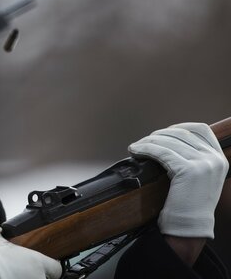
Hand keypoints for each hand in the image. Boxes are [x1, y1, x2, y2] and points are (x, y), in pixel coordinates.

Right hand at [0, 222, 61, 278]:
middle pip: (43, 278)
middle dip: (32, 273)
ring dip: (24, 278)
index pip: (56, 268)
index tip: (40, 264)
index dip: (49, 265)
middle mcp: (37, 278)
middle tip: (18, 269)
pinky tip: (4, 278)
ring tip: (10, 275)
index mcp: (37, 262)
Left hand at [128, 122, 228, 238]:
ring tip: (136, 146)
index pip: (201, 129)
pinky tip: (135, 151)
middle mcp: (215, 159)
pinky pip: (161, 152)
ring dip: (148, 141)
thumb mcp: (198, 177)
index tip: (162, 132)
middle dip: (158, 135)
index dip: (179, 127)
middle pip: (181, 133)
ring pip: (169, 141)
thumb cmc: (187, 204)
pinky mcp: (189, 171)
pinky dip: (145, 149)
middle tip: (143, 142)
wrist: (188, 227)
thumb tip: (167, 138)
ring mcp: (204, 164)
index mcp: (219, 159)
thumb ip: (192, 158)